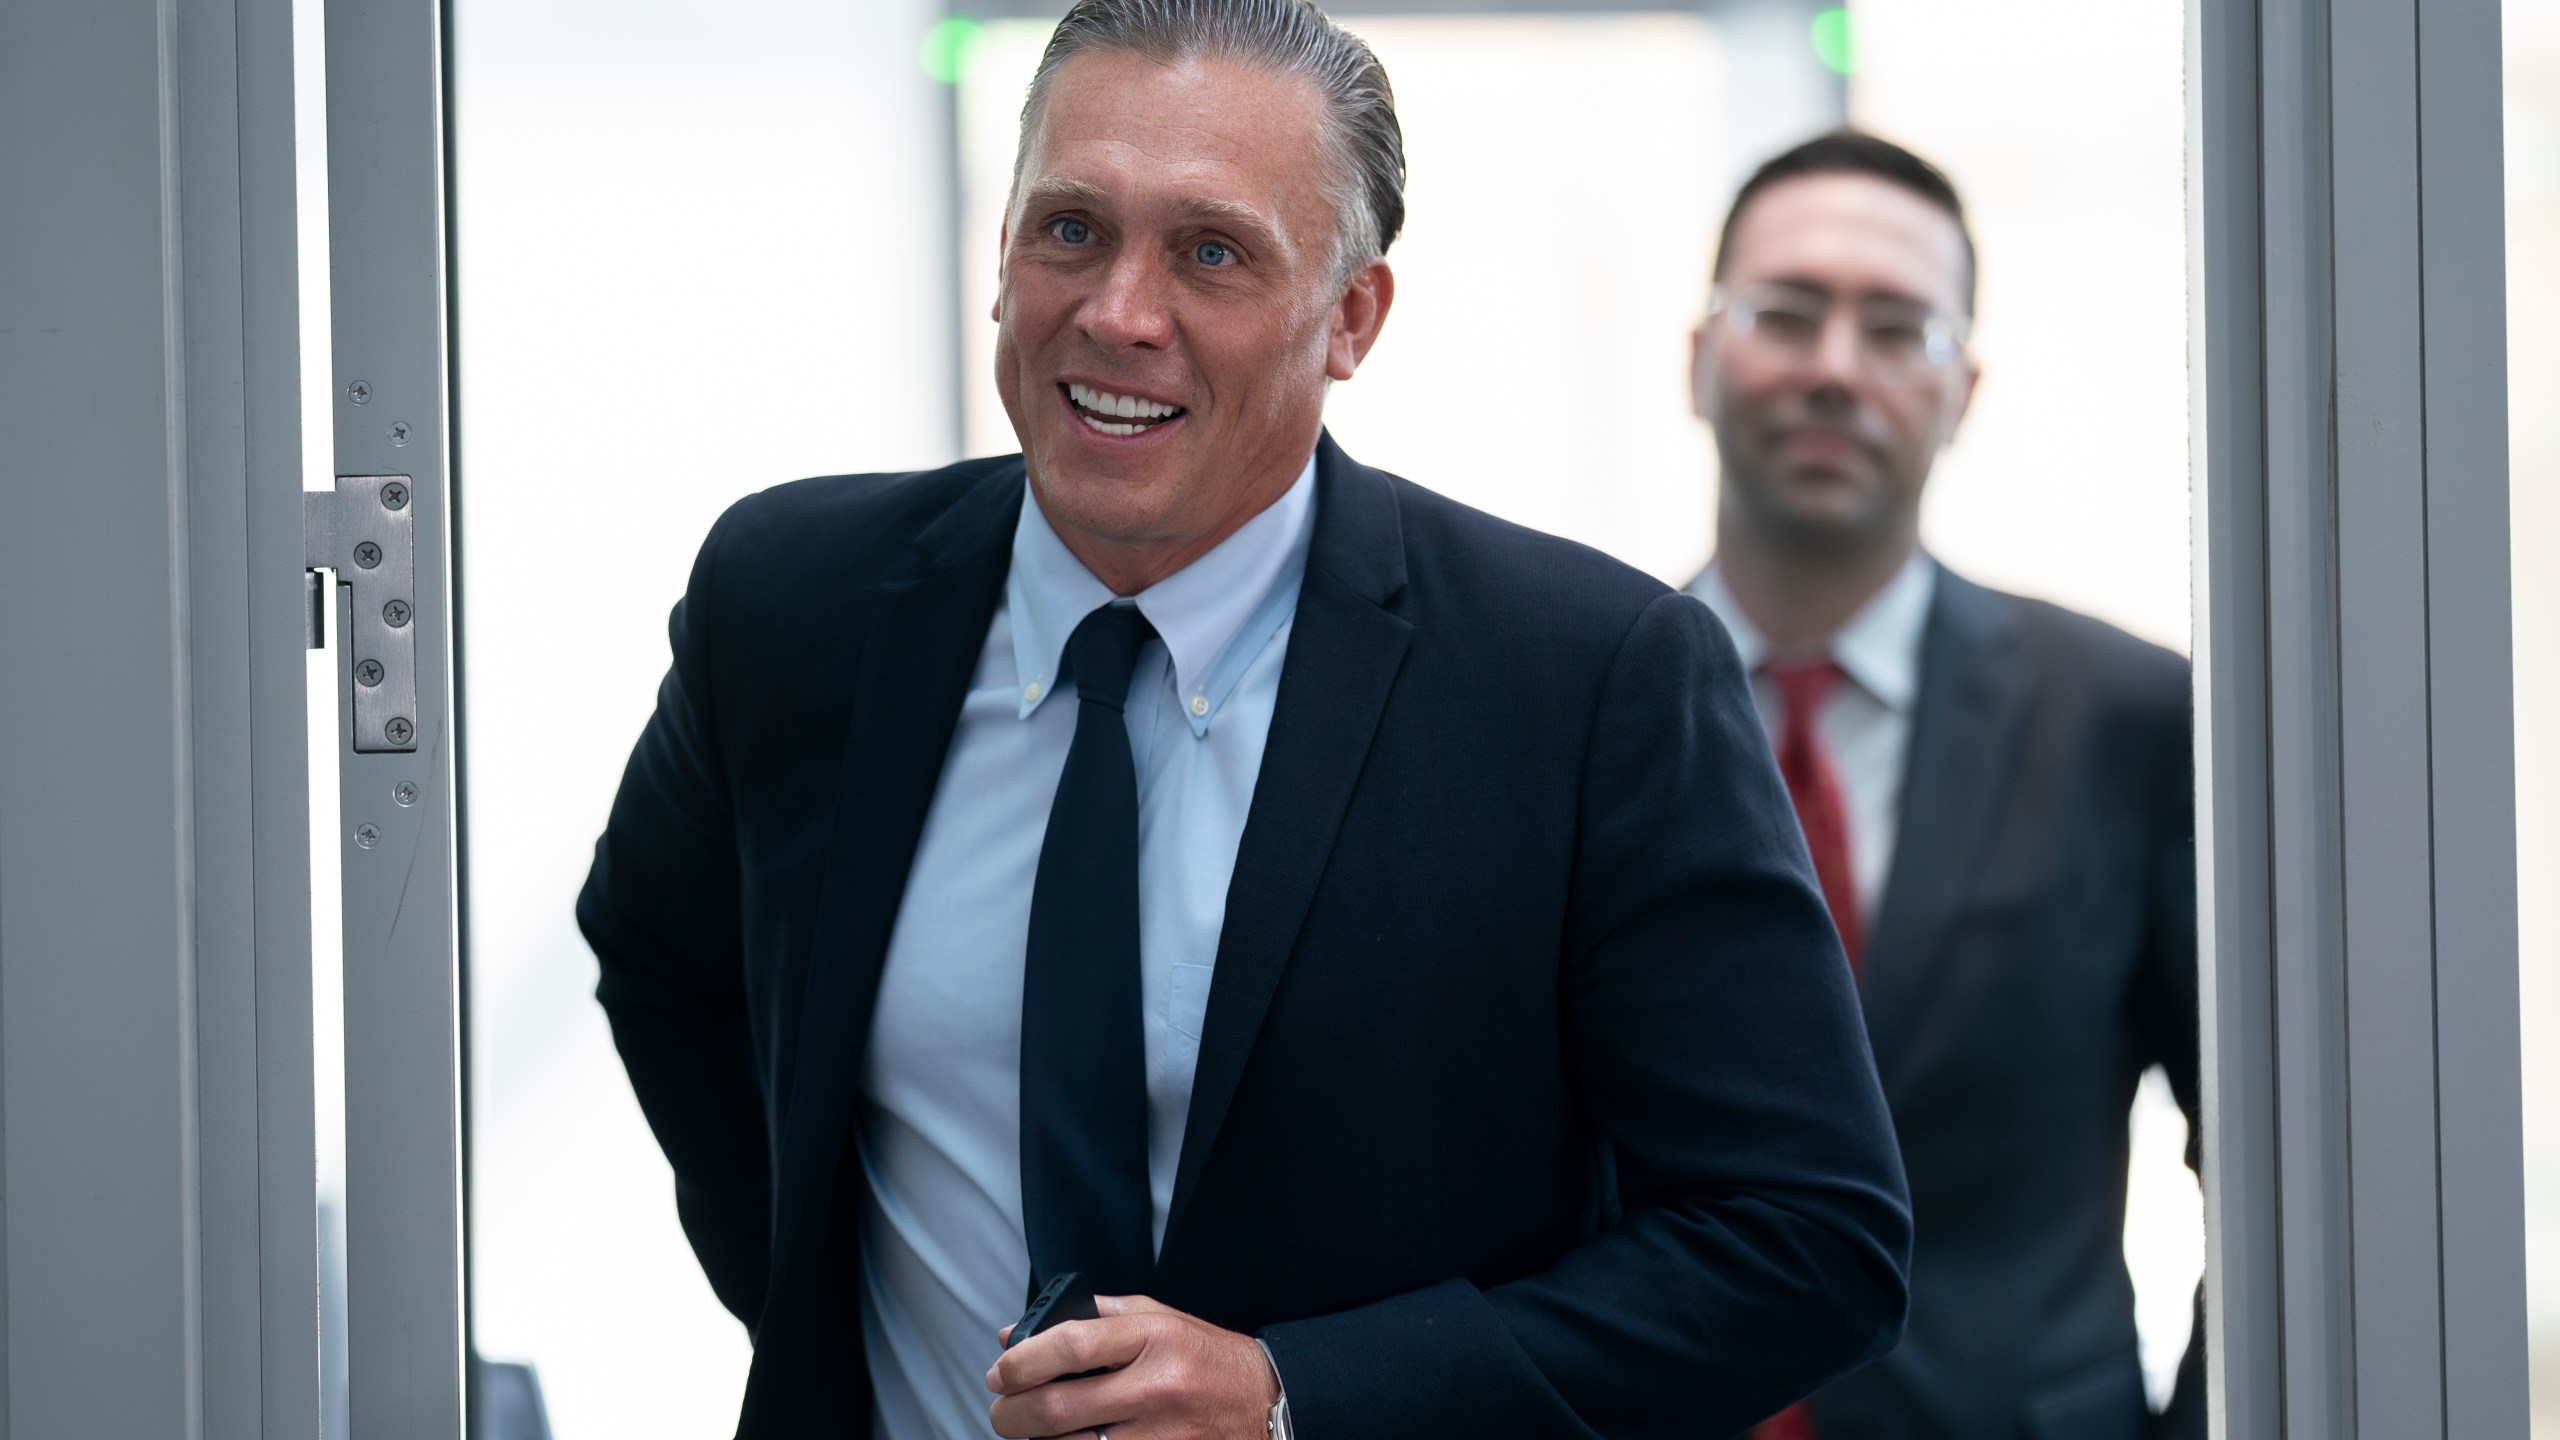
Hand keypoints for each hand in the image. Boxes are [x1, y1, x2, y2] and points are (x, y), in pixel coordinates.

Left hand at [985, 1294, 1278, 1439]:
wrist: (1265, 1402)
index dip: (1022, 1360)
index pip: (1071, 1345)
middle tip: (1000, 1410)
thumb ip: (1089, 1318)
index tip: (1000, 1370)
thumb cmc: (1204, 1356)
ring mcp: (1161, 1435)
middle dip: (1010, 1413)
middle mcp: (1157, 1386)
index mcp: (1154, 1336)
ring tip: (1030, 1429)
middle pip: (1058, 1407)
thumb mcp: (1158, 1317)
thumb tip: (1017, 1334)